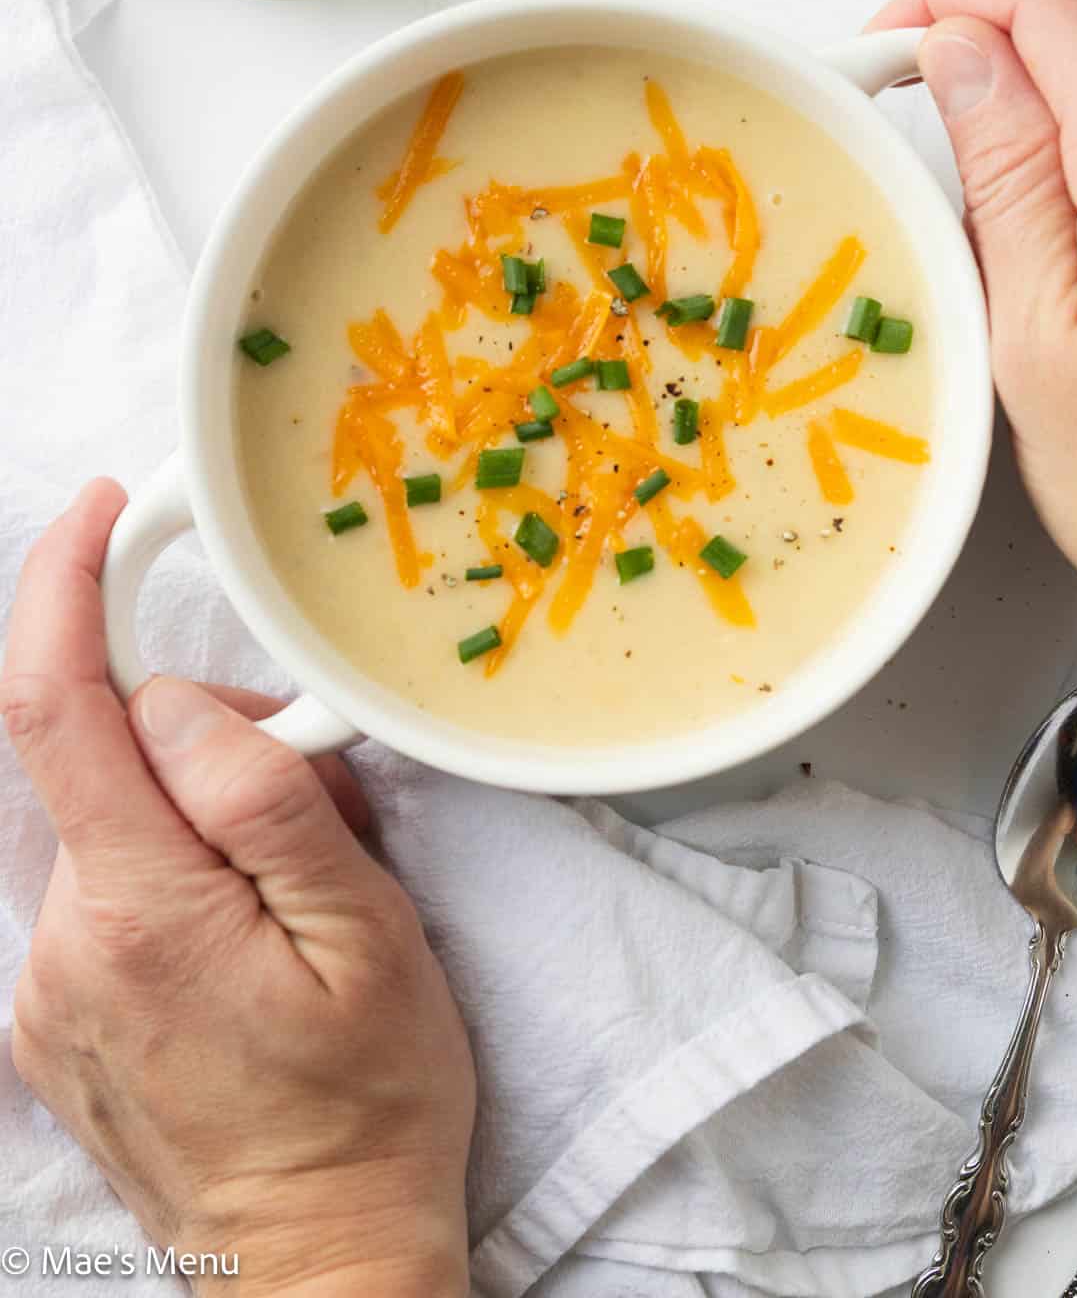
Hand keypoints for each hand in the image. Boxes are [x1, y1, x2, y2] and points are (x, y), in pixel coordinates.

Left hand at [1, 481, 474, 1297]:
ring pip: (113, 819)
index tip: (100, 514)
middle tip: (315, 784)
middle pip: (103, 756)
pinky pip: (109, 881)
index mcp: (141, 913)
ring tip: (301, 884)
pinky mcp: (57, 1011)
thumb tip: (184, 708)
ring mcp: (49, 985)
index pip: (58, 710)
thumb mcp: (364, 936)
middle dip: (201, 728)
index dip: (61, 588)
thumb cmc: (367, 1107)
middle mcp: (63, 945)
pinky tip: (252, 924)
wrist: (319, 1266)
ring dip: (199, 806)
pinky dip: (178, 861)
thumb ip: (266, 802)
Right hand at [871, 0, 1076, 689]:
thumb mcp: (1037, 332)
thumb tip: (962, 54)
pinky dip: (1036, 169)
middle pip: (1070, 31)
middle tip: (887, 119)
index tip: (882, 50)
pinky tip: (1000, 248)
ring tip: (939, 207)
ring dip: (998, 116)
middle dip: (965, 49)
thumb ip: (1006, 178)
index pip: (1052, 1)